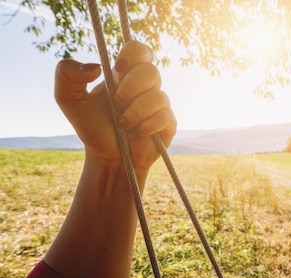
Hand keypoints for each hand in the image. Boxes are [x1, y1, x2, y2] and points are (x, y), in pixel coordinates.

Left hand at [54, 41, 175, 173]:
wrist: (108, 158)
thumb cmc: (92, 128)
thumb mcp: (67, 99)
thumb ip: (66, 74)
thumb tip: (95, 67)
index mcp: (124, 76)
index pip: (139, 50)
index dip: (134, 53)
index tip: (119, 68)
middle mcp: (144, 87)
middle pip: (151, 70)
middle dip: (132, 87)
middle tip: (117, 103)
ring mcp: (158, 105)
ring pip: (159, 95)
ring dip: (136, 111)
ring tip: (123, 124)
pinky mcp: (168, 124)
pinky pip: (165, 116)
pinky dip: (148, 125)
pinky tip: (138, 133)